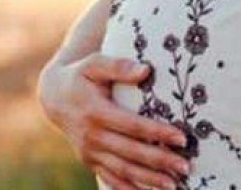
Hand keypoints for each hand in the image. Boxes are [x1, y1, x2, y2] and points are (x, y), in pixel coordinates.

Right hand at [37, 52, 190, 189]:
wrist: (54, 95)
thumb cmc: (81, 75)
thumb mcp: (94, 63)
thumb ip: (118, 66)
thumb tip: (145, 70)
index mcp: (96, 112)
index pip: (133, 126)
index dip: (158, 133)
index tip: (182, 138)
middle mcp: (92, 136)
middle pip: (131, 152)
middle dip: (160, 161)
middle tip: (185, 166)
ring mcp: (89, 152)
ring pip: (122, 170)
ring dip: (149, 180)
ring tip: (174, 185)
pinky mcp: (89, 161)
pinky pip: (110, 179)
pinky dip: (129, 189)